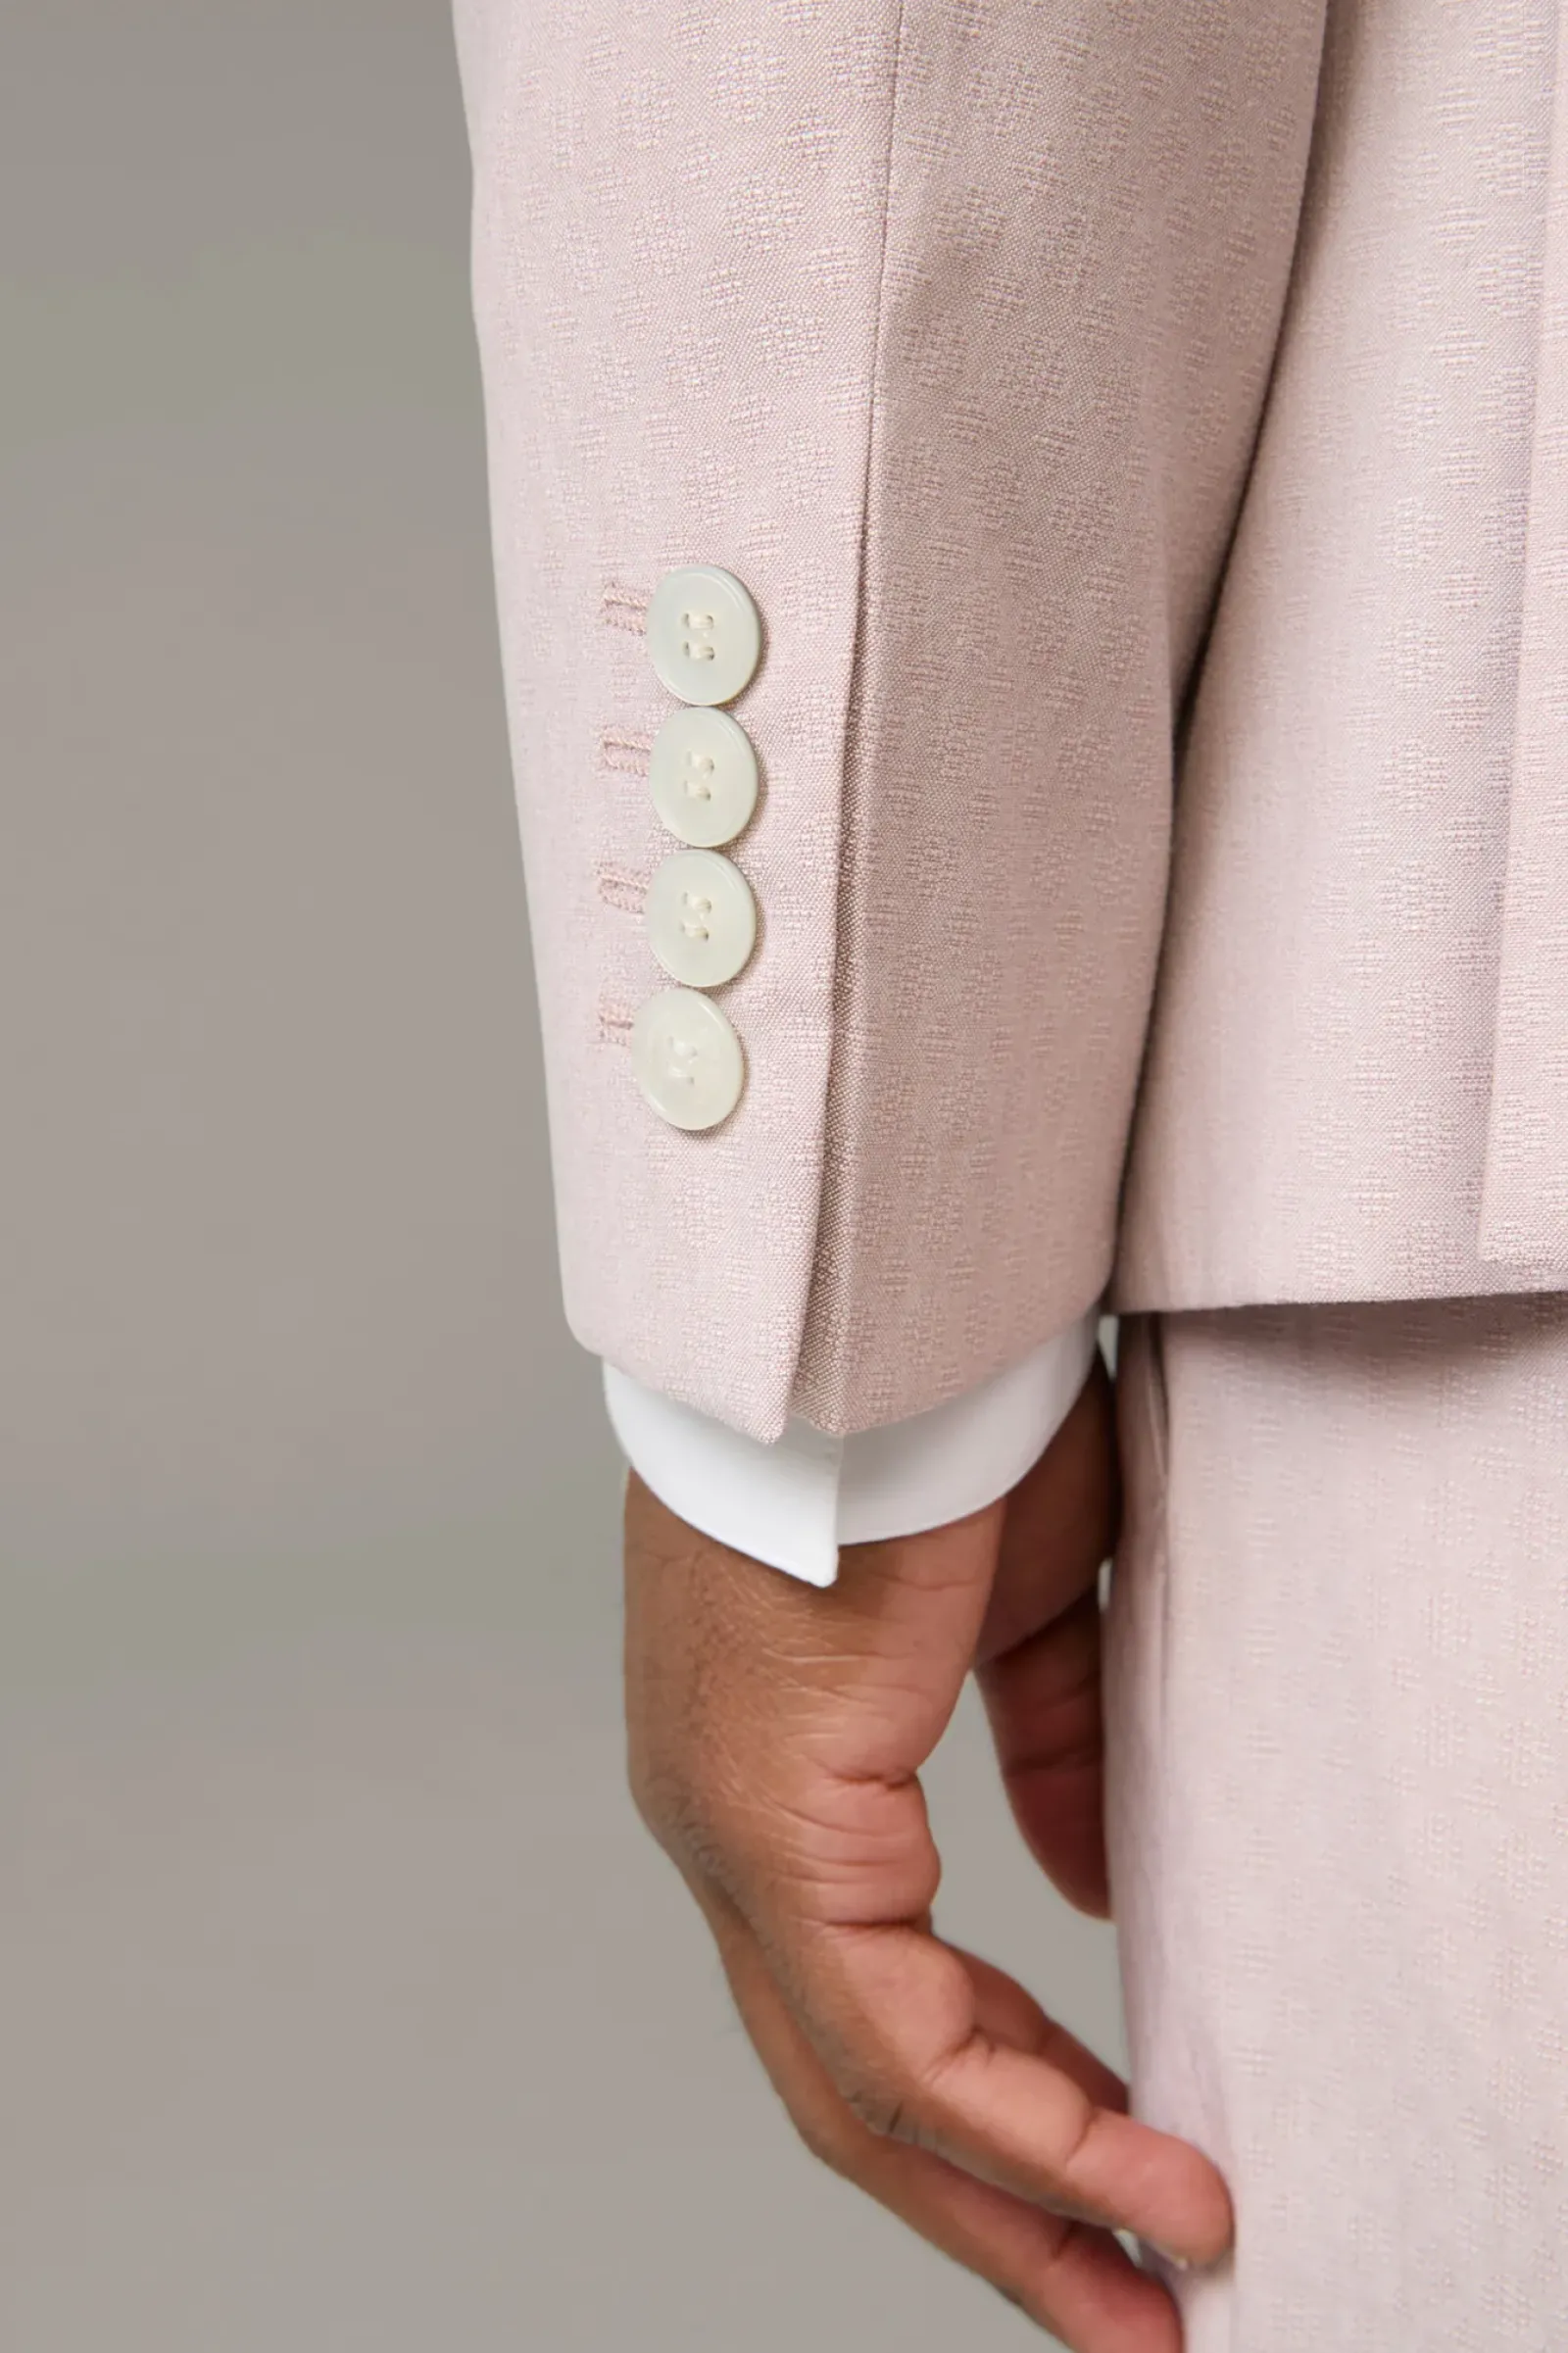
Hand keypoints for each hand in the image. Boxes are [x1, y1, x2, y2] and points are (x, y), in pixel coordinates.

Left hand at [623, 1356, 1231, 2347]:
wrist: (885, 1327)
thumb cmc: (939, 1435)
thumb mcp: (1025, 1614)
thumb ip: (1043, 1753)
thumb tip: (1079, 1891)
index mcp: (772, 1773)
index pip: (869, 1990)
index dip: (1005, 2100)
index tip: (1120, 2172)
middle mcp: (722, 1825)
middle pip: (848, 2082)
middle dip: (998, 2208)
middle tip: (1124, 2309)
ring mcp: (729, 1833)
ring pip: (860, 2086)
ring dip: (1018, 2203)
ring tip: (1146, 2292)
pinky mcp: (772, 1823)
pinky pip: (890, 2031)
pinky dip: (1022, 2124)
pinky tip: (1134, 2177)